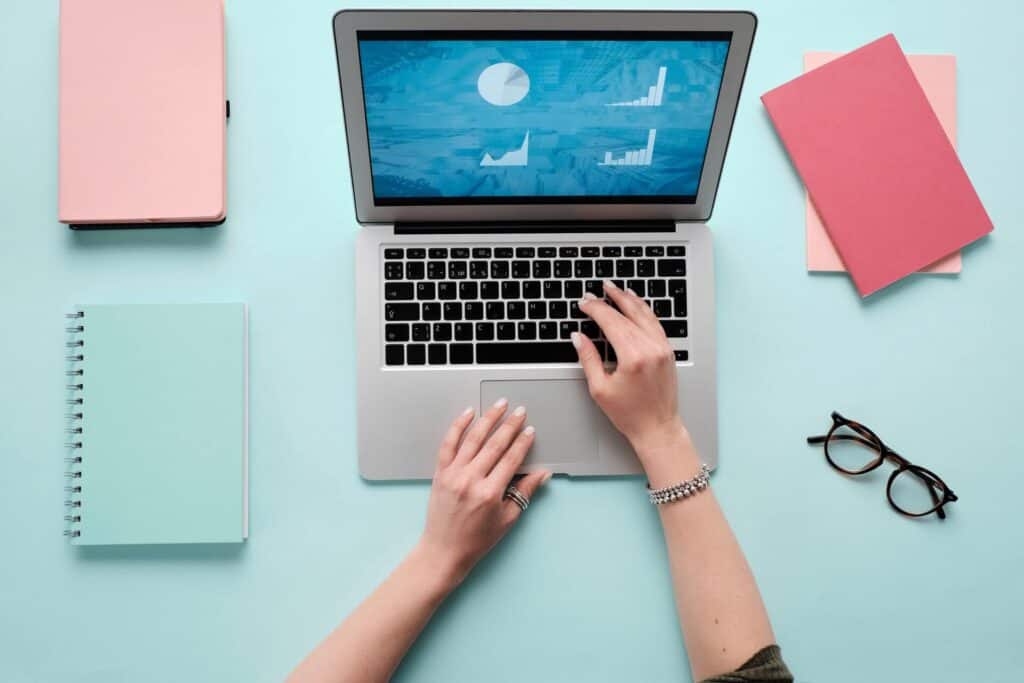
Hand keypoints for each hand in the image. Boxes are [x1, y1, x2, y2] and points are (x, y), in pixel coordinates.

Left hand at [418, 400, 550, 586]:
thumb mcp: (507, 519)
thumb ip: (524, 492)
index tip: (530, 430)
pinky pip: (448, 444)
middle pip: (495, 445)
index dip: (523, 443)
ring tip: (499, 405)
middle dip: (510, 425)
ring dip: (488, 419)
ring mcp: (453, 475)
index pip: (511, 459)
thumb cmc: (477, 539)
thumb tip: (542, 473)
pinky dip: (458, 427)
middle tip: (520, 411)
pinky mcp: (440, 473)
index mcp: (490, 493)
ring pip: (473, 439)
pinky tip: (468, 414)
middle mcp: (471, 480)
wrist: (444, 550)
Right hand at [572, 281, 698, 484]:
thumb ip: (588, 358)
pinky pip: (655, 324)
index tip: (584, 303)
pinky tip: (637, 305)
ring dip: (630, 299)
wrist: (657, 428)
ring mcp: (662, 348)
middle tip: (597, 291)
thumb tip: (578, 337)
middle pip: (627, 314)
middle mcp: (650, 348)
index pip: (611, 322)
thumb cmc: (629, 414)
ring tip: (617, 289)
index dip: (595, 309)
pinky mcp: (668, 352)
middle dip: (610, 300)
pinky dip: (645, 311)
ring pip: (645, 314)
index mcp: (633, 357)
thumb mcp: (600, 388)